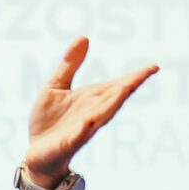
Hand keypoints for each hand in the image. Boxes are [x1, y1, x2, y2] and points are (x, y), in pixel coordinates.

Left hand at [24, 37, 157, 187]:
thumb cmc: (49, 121)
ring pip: (101, 116)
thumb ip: (70, 64)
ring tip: (124, 88)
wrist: (35, 152)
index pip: (117, 86)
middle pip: (114, 99)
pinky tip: (88, 122)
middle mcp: (92, 113)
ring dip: (113, 103)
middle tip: (146, 73)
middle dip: (129, 86)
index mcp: (92, 99)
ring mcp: (82, 129)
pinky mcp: (68, 143)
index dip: (135, 77)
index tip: (153, 67)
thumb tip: (85, 37)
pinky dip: (83, 130)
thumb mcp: (56, 86)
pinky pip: (78, 136)